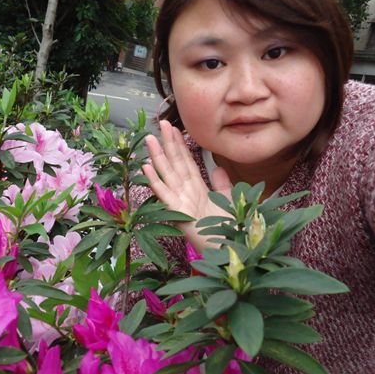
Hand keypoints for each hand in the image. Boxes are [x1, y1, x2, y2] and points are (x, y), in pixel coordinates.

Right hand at [143, 120, 232, 252]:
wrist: (227, 250)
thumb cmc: (226, 230)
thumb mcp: (228, 200)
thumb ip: (222, 184)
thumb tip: (218, 168)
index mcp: (197, 189)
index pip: (187, 162)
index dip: (180, 145)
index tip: (175, 128)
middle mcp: (186, 193)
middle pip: (175, 163)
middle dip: (168, 143)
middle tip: (161, 123)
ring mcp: (179, 202)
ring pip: (167, 174)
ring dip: (158, 156)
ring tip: (150, 138)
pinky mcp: (177, 213)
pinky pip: (164, 194)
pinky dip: (155, 181)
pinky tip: (146, 167)